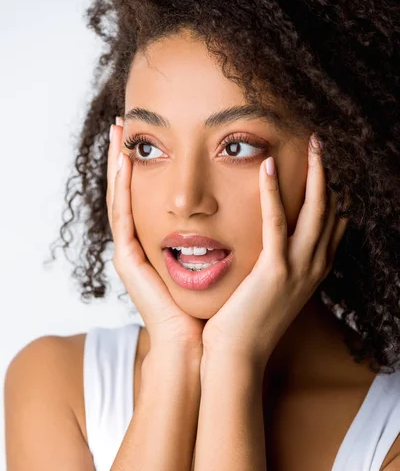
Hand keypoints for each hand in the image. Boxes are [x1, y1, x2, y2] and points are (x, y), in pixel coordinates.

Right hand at [107, 119, 205, 352]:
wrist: (200, 346)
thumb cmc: (213, 308)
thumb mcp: (218, 263)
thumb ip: (222, 238)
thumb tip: (248, 212)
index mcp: (158, 247)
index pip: (148, 198)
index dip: (146, 168)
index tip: (149, 137)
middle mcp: (140, 247)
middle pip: (128, 193)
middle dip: (123, 158)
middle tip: (122, 124)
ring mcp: (129, 255)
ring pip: (119, 200)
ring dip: (115, 165)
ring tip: (116, 133)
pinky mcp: (128, 264)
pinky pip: (122, 218)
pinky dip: (121, 189)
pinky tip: (124, 163)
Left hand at [201, 135, 349, 368]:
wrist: (238, 356)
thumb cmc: (248, 324)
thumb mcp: (272, 291)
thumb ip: (278, 266)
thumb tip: (271, 247)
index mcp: (314, 271)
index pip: (334, 224)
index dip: (332, 194)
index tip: (322, 167)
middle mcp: (315, 267)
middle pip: (332, 211)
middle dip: (329, 175)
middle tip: (321, 144)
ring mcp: (299, 269)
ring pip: (316, 211)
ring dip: (315, 174)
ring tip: (312, 143)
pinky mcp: (275, 271)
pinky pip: (276, 222)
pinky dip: (273, 193)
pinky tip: (268, 167)